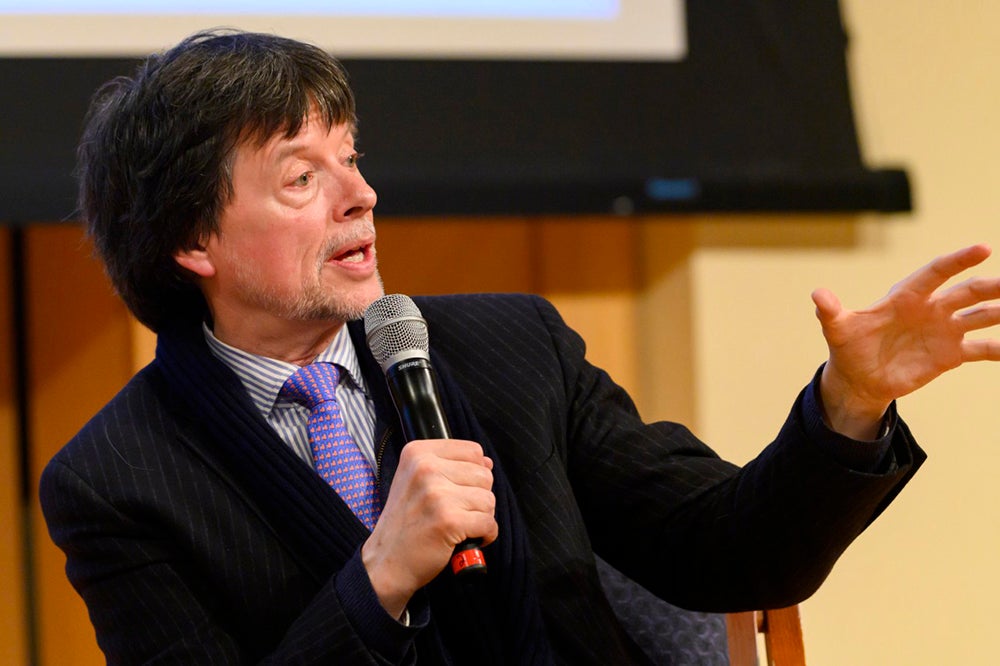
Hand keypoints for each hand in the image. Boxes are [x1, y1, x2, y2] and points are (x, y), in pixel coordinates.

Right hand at [361, 439, 496, 618]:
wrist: (386, 562)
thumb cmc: (405, 524)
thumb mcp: (416, 482)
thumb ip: (450, 466)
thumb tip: (487, 463)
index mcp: (418, 453)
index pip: (473, 451)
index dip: (473, 474)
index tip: (457, 491)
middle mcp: (426, 468)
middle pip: (484, 476)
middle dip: (478, 498)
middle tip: (456, 513)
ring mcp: (436, 494)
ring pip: (489, 500)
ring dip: (480, 518)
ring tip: (458, 526)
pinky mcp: (448, 520)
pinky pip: (489, 523)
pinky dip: (484, 536)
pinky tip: (464, 539)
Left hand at [812, 244, 999, 438]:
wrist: (859, 378)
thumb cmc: (848, 347)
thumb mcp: (837, 330)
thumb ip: (831, 312)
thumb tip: (817, 295)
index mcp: (907, 297)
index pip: (936, 273)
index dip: (957, 261)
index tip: (982, 249)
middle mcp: (931, 309)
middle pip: (967, 292)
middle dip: (990, 286)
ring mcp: (944, 330)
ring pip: (981, 316)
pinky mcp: (950, 355)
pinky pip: (982, 349)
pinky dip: (999, 348)